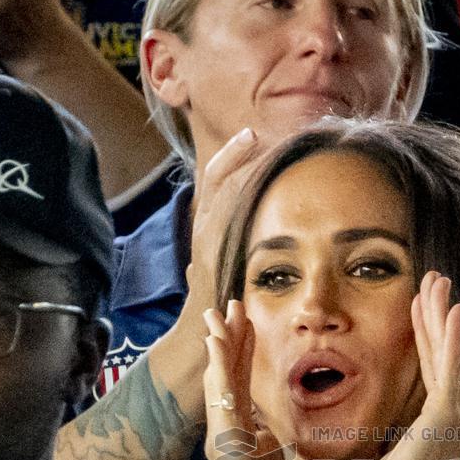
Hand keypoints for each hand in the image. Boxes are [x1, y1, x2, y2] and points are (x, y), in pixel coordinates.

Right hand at [183, 128, 266, 329]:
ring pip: (218, 193)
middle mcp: (201, 227)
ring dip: (238, 170)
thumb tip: (251, 223)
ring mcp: (203, 238)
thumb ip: (234, 241)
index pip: (216, 181)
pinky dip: (236, 198)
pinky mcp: (208, 251)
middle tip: (252, 133)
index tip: (251, 135)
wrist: (203, 327)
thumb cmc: (221, 299)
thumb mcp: (228, 262)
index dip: (230, 156)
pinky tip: (255, 183)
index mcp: (208, 225)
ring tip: (258, 149)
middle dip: (232, 154)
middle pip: (212, 178)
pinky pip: (222, 217)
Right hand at [203, 302, 306, 459]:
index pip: (242, 385)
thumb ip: (269, 449)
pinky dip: (218, 367)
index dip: (244, 353)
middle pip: (229, 375)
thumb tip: (268, 435)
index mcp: (241, 435)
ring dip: (220, 344)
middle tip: (231, 304)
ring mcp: (222, 435)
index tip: (246, 324)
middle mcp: (227, 431)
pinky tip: (217, 342)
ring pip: (219, 380)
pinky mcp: (224, 441)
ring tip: (219, 313)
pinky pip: (221, 397)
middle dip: (231, 338)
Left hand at [365, 273, 459, 459]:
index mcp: (444, 422)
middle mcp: (457, 413)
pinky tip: (454, 308)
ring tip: (439, 280)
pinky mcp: (447, 413)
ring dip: (442, 313)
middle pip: (443, 353)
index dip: (428, 333)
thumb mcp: (396, 457)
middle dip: (437, 313)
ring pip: (446, 352)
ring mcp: (455, 412)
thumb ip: (402, 441)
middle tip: (435, 278)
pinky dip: (452, 336)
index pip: (435, 367)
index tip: (421, 304)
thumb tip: (393, 443)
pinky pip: (449, 366)